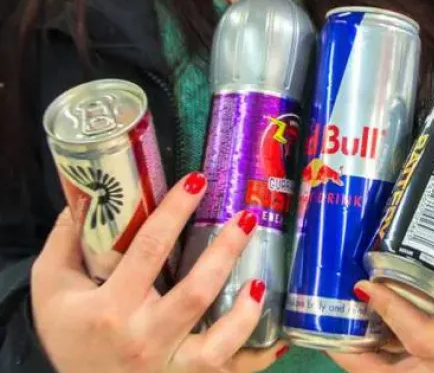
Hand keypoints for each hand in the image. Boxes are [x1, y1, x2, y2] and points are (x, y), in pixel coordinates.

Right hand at [31, 172, 287, 372]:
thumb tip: (86, 196)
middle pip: (195, 293)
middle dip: (226, 252)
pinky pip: (233, 372)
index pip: (148, 251)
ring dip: (246, 311)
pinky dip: (259, 357)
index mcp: (110, 309)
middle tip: (248, 217)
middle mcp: (145, 339)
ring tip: (261, 280)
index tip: (198, 181)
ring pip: (219, 343)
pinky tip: (279, 336)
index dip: (175, 212)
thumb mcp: (52, 288)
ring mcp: (172, 367)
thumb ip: (65, 243)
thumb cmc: (70, 336)